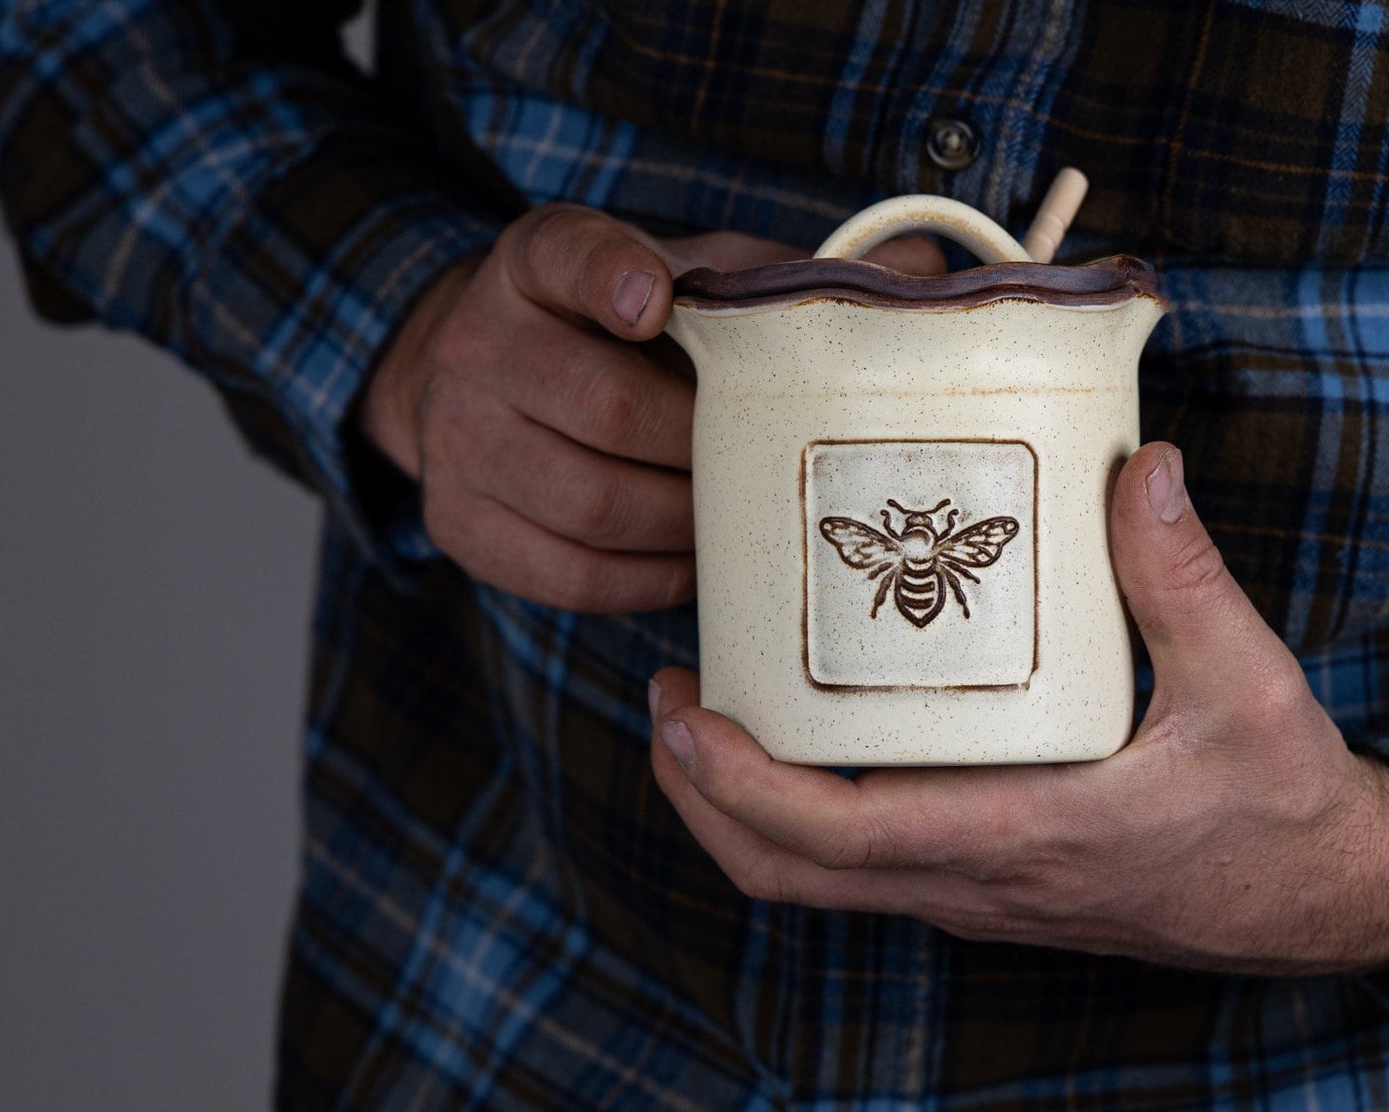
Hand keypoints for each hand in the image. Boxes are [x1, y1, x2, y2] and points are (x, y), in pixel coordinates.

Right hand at [359, 204, 942, 610]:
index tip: (654, 298)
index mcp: (535, 263)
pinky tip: (697, 566)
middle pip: (604, 408)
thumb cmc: (624, 337)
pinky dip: (649, 580)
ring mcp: (457, 440)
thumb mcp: (686, 280)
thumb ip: (780, 278)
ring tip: (748, 523)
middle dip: (704, 446)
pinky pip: (573, 575)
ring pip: (593, 505)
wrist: (486, 386)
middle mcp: (479, 345)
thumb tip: (931, 273)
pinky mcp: (460, 525)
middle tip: (769, 464)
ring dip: (688, 524)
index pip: (566, 255)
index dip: (610, 275)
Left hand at [647, 444, 1388, 974]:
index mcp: (1026, 837)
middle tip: (669, 697)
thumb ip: (1186, 577)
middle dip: (701, 796)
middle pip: (788, 874)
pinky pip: (862, 865)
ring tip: (712, 709)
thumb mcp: (1250, 686)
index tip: (683, 716)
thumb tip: (1141, 468)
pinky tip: (814, 729)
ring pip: (816, 880)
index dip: (738, 786)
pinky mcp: (984, 883)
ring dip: (741, 809)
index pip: (840, 837)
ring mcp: (974, 893)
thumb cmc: (1281, 804)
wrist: (1317, 901)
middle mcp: (977, 882)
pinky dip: (802, 813)